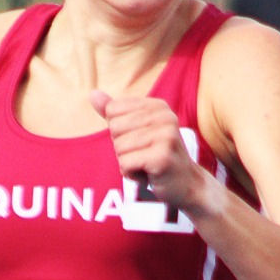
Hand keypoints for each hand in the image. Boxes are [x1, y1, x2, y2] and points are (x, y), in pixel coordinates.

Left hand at [90, 90, 206, 214]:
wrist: (187, 185)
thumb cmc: (157, 157)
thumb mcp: (136, 131)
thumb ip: (114, 112)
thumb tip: (93, 94)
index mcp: (157, 106)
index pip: (113, 110)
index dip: (120, 132)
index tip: (141, 142)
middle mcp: (164, 117)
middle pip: (114, 128)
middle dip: (123, 148)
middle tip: (144, 156)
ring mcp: (166, 136)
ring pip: (119, 148)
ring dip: (128, 163)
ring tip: (148, 165)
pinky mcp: (162, 157)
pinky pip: (125, 164)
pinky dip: (131, 174)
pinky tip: (149, 175)